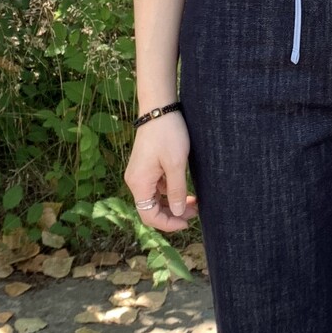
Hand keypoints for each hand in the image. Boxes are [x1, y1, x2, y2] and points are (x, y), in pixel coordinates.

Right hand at [124, 114, 198, 231]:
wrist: (159, 109)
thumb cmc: (168, 134)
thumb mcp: (176, 164)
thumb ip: (176, 191)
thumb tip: (178, 212)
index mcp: (139, 183)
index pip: (149, 216)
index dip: (168, 224)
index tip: (187, 222)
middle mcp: (135, 181)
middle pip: (151, 209)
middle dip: (173, 213)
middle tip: (196, 212)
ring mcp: (140, 174)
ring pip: (155, 198)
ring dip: (173, 203)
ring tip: (195, 202)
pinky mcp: (146, 167)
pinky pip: (156, 187)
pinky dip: (170, 192)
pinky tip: (185, 189)